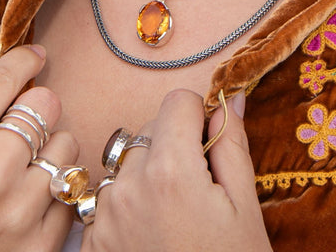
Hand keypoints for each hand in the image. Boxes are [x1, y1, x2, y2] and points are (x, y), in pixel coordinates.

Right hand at [0, 46, 78, 251]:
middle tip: (25, 125)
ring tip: (25, 167)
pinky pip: (70, 192)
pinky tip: (31, 198)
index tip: (35, 55)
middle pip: (46, 105)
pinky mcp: (37, 247)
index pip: (4, 80)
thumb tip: (25, 82)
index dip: (24, 60)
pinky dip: (55, 191)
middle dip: (37, 109)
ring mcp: (16, 213)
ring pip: (66, 145)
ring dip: (50, 150)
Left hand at [83, 89, 271, 251]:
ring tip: (172, 212)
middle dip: (174, 144)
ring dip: (147, 172)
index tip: (209, 143)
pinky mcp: (90, 241)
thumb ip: (231, 145)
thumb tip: (231, 98)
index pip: (177, 101)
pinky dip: (128, 201)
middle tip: (197, 186)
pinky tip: (151, 231)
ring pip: (126, 161)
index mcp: (171, 170)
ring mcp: (104, 216)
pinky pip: (108, 196)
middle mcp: (128, 186)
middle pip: (149, 129)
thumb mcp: (244, 208)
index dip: (199, 117)